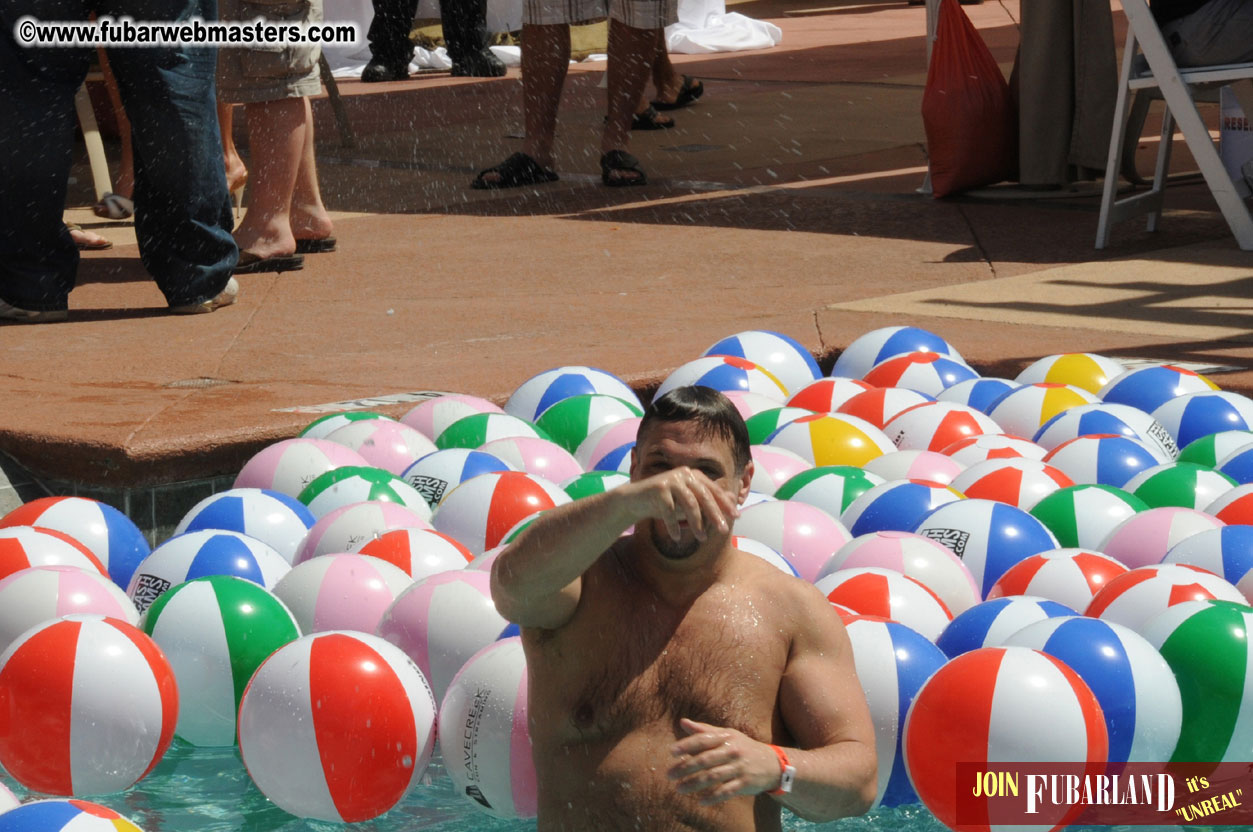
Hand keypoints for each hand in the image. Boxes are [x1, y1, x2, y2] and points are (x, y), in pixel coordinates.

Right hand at [623, 468, 738, 542]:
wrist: (634, 501)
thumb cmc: (665, 503)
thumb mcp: (688, 503)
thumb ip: (707, 500)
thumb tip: (732, 500)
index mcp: (693, 475)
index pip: (713, 490)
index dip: (725, 504)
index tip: (736, 517)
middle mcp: (684, 474)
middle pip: (704, 496)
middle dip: (715, 515)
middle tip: (724, 531)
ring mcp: (670, 480)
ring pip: (689, 503)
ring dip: (696, 523)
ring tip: (701, 539)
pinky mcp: (658, 488)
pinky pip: (670, 510)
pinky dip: (674, 526)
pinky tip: (677, 538)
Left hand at [667, 718, 782, 805]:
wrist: (772, 763)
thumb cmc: (743, 747)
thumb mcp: (727, 735)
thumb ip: (704, 730)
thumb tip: (683, 722)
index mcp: (726, 738)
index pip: (703, 740)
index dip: (686, 745)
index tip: (672, 752)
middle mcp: (732, 751)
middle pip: (705, 760)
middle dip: (685, 767)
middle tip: (669, 774)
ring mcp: (739, 768)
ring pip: (713, 777)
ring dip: (694, 783)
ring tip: (679, 788)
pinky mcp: (745, 783)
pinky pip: (726, 792)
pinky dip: (713, 797)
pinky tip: (700, 801)